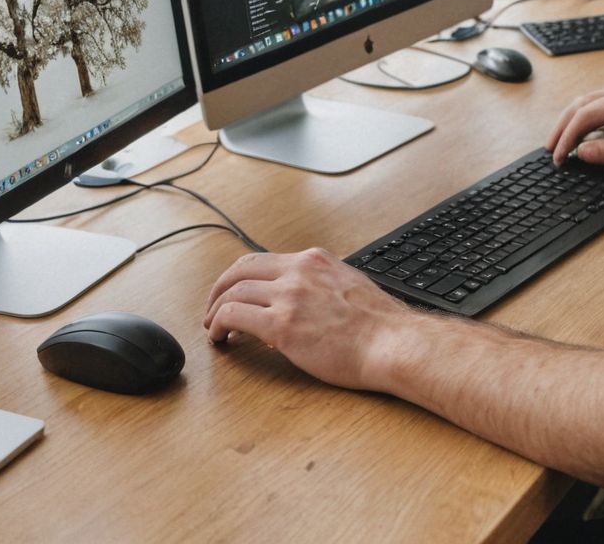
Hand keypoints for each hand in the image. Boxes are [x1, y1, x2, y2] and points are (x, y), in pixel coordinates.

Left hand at [203, 248, 415, 390]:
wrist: (392, 343)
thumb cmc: (380, 325)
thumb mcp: (349, 286)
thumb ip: (323, 286)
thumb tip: (307, 302)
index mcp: (315, 260)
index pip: (264, 259)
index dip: (241, 277)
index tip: (234, 293)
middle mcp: (299, 270)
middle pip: (241, 269)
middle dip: (220, 288)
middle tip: (212, 308)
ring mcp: (289, 295)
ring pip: (232, 291)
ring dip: (215, 309)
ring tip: (212, 328)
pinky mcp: (282, 324)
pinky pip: (233, 316)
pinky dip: (218, 325)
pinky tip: (220, 339)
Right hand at [546, 83, 603, 168]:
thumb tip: (583, 152)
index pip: (586, 116)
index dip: (568, 137)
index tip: (560, 158)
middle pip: (580, 105)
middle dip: (562, 128)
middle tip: (551, 151)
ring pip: (585, 102)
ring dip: (569, 121)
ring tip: (558, 143)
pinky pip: (595, 104)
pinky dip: (581, 118)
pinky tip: (577, 133)